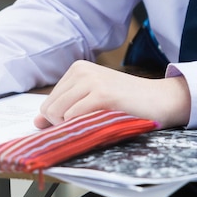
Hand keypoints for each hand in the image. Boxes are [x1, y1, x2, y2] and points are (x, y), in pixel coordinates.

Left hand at [34, 60, 190, 129]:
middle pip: (50, 109)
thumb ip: (64, 108)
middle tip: (88, 126)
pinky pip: (74, 117)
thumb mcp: (90, 100)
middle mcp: (81, 71)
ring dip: (74, 127)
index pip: (48, 102)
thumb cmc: (126, 103)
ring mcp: (91, 81)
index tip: (78, 123)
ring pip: (59, 114)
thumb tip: (37, 122)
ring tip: (96, 123)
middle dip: (62, 126)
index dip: (58, 120)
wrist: (160, 99)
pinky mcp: (102, 94)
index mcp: (76, 69)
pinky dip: (82, 127)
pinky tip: (100, 123)